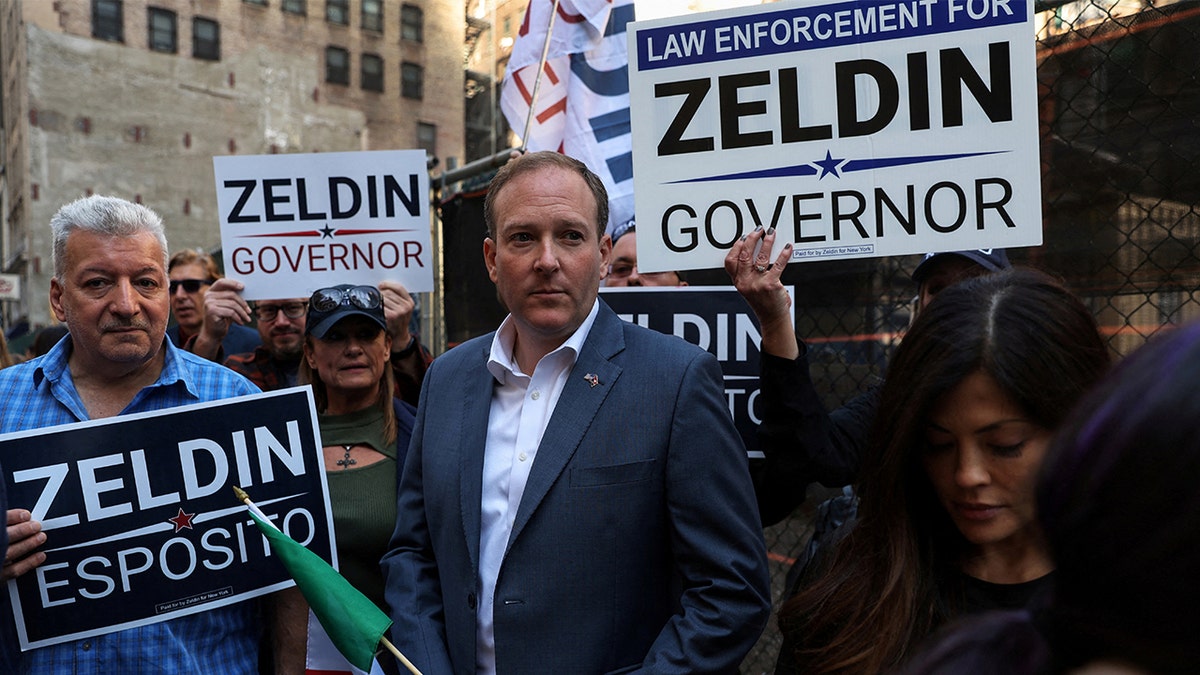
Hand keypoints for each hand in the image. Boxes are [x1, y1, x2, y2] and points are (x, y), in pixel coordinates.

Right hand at [4, 509, 45, 579]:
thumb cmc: (1, 543)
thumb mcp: (0, 532)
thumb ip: (6, 524)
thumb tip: (21, 516)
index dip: (12, 517)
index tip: (26, 515)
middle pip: (2, 539)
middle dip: (21, 531)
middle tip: (36, 526)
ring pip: (9, 554)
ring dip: (28, 544)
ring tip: (41, 537)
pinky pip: (13, 571)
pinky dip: (29, 563)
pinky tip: (41, 556)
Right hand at [201, 278, 252, 340]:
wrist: (213, 333)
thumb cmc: (222, 318)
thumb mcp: (227, 306)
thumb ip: (232, 297)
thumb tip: (244, 289)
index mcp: (211, 292)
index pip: (221, 282)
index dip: (232, 283)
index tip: (243, 287)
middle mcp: (208, 296)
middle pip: (231, 294)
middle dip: (243, 303)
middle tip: (249, 311)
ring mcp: (209, 303)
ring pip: (233, 304)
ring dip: (242, 313)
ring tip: (247, 319)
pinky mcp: (212, 311)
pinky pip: (231, 312)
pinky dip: (238, 318)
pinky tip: (241, 323)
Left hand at [379, 280, 414, 350]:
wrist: (398, 336)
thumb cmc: (397, 320)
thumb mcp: (402, 308)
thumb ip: (396, 298)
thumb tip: (381, 286)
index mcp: (410, 302)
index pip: (398, 287)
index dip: (388, 284)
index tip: (380, 285)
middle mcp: (406, 307)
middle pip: (388, 292)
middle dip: (380, 293)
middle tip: (375, 296)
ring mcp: (399, 312)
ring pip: (383, 298)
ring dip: (377, 300)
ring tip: (375, 304)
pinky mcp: (390, 317)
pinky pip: (380, 306)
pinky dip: (375, 306)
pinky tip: (375, 309)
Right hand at [725, 228, 797, 358]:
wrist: (772, 318)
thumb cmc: (762, 301)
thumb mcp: (747, 288)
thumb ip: (746, 273)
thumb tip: (751, 250)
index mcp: (738, 282)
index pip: (730, 261)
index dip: (736, 247)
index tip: (744, 236)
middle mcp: (745, 282)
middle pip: (744, 255)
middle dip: (751, 239)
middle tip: (758, 230)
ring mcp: (758, 284)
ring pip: (761, 257)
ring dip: (767, 242)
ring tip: (771, 234)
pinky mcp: (771, 285)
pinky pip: (778, 265)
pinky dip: (784, 254)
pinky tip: (787, 247)